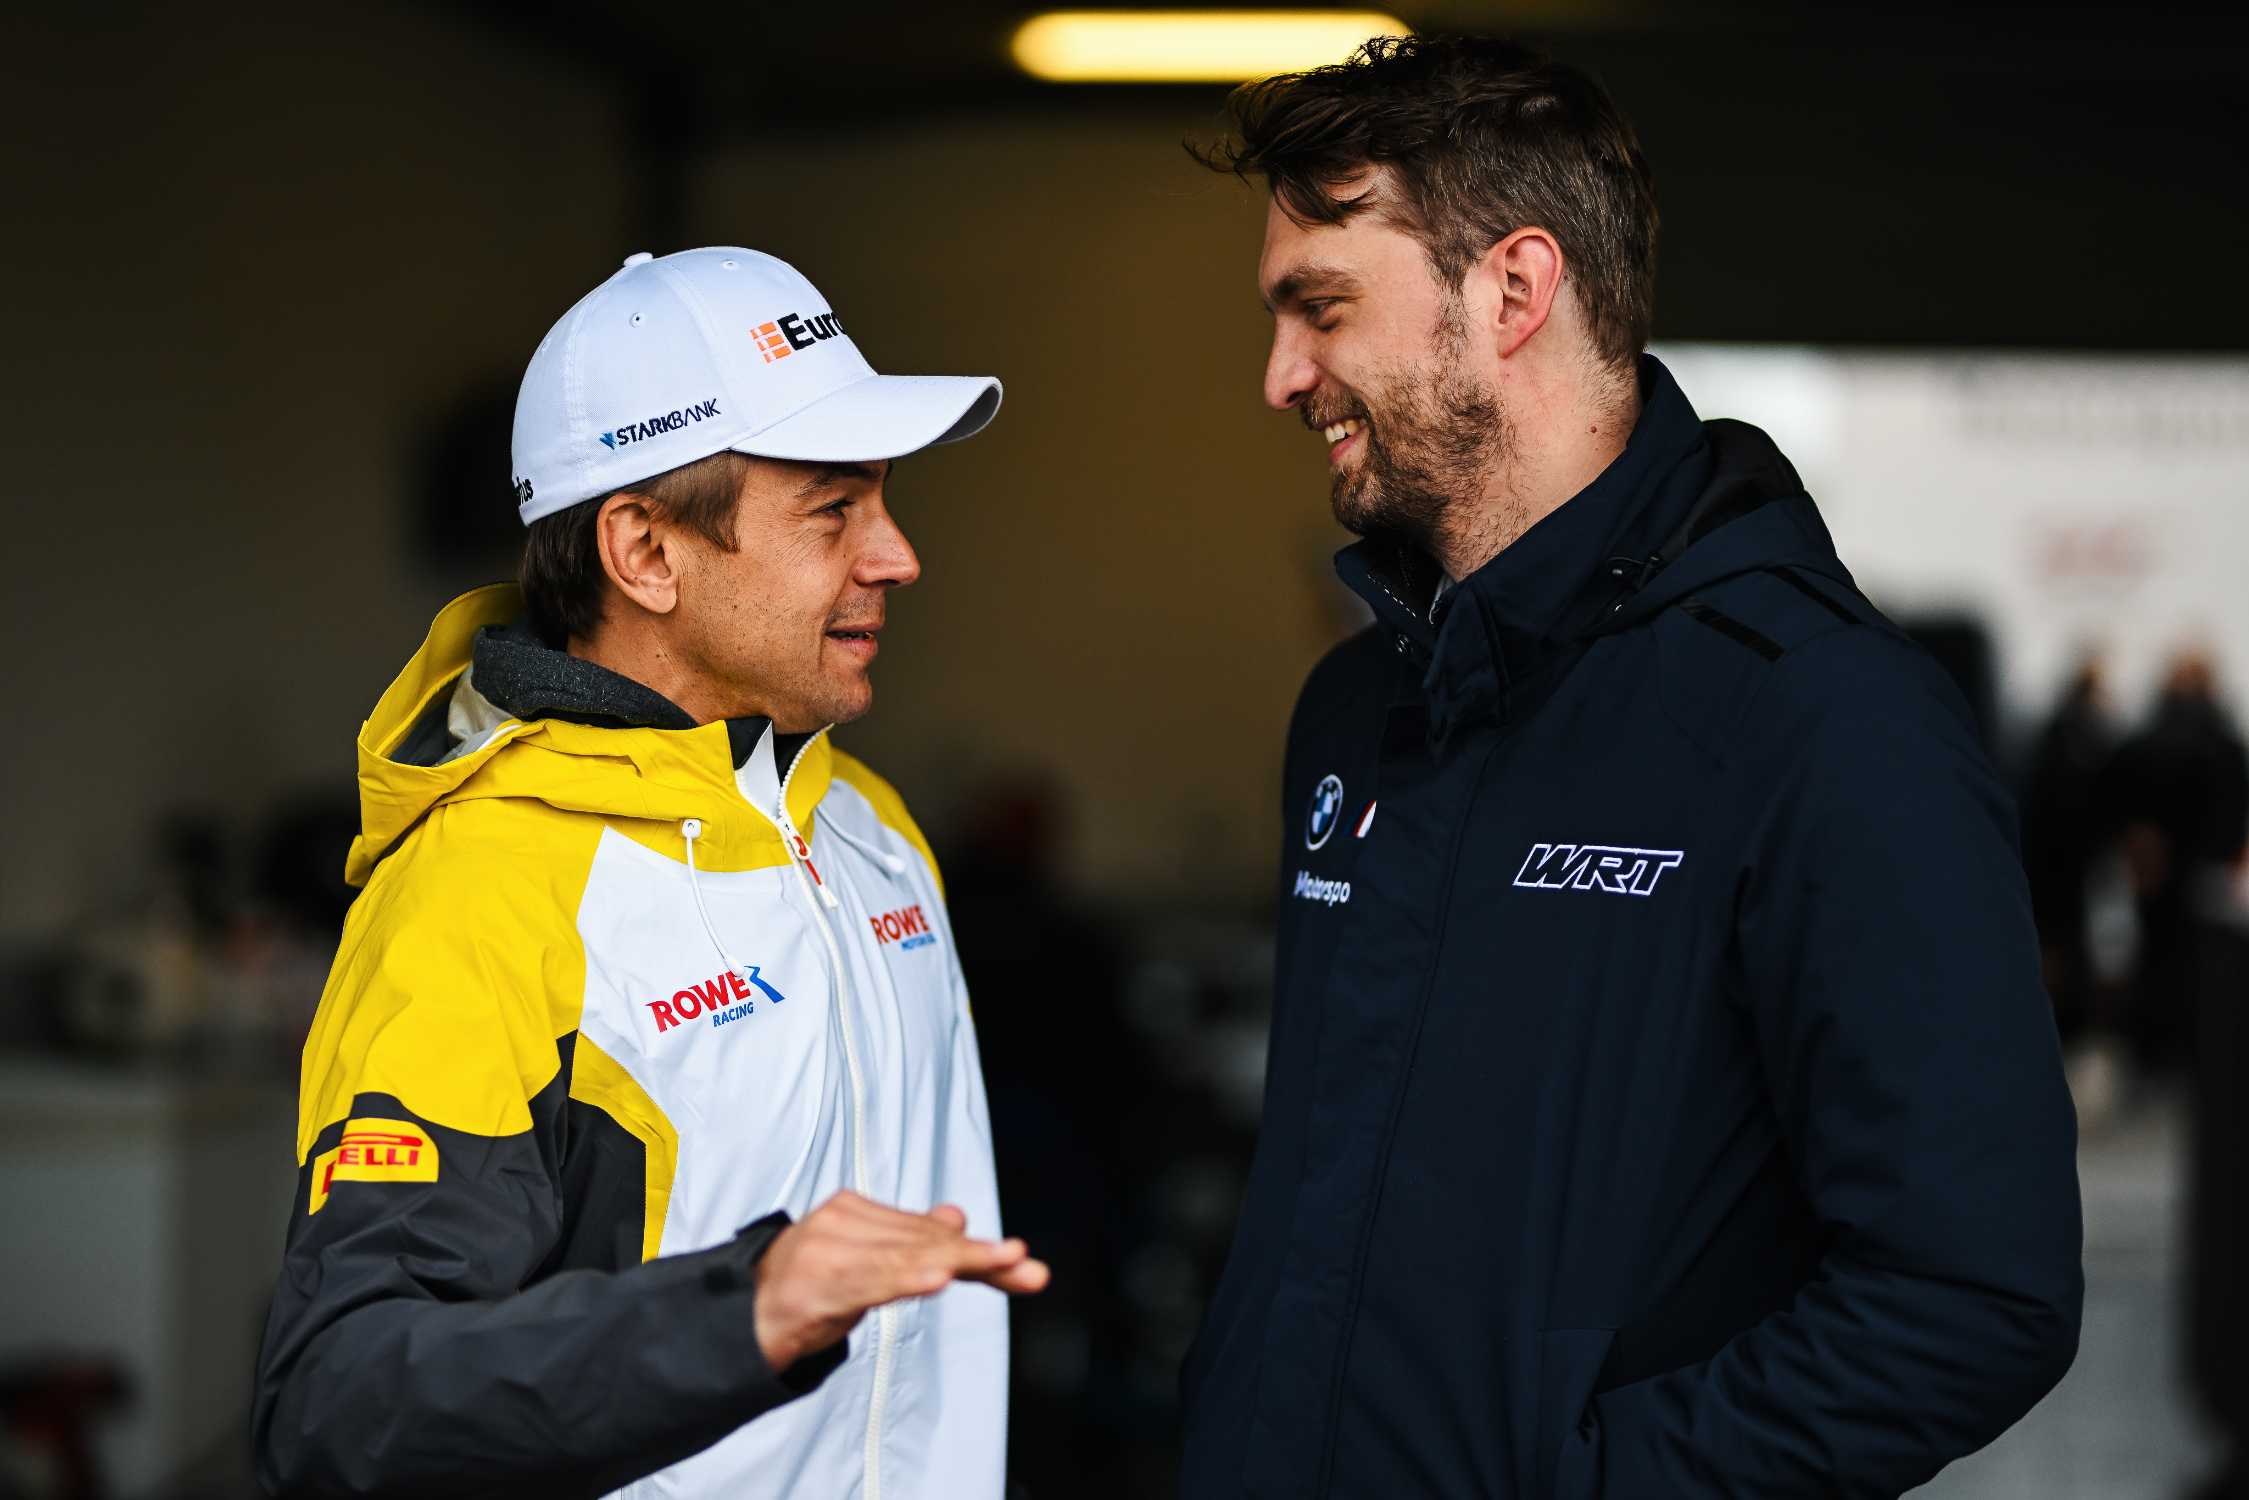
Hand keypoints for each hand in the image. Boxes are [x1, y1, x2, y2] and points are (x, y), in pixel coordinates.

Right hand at [753, 1190, 1048, 1371]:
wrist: (745, 1314)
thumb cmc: (808, 1284)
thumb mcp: (865, 1262)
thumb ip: (911, 1243)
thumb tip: (956, 1217)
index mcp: (859, 1211)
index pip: (931, 1233)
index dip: (979, 1251)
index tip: (1023, 1262)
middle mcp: (846, 1221)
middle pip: (926, 1242)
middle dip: (981, 1258)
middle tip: (1023, 1261)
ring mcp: (829, 1249)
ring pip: (906, 1259)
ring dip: (956, 1261)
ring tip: (998, 1260)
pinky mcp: (817, 1283)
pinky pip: (871, 1281)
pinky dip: (906, 1278)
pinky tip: (937, 1277)